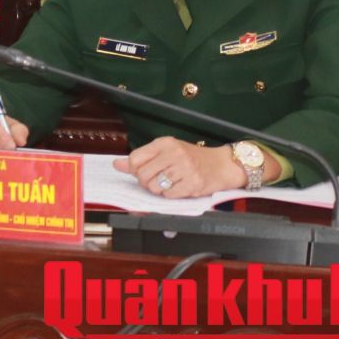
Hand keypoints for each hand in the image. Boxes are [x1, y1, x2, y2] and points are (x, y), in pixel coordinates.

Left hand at [113, 137, 270, 197]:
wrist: (222, 165)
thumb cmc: (192, 157)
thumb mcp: (166, 151)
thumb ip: (142, 158)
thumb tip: (117, 164)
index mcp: (165, 143)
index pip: (135, 159)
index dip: (134, 170)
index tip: (141, 172)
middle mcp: (174, 153)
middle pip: (143, 175)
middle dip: (146, 182)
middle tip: (157, 180)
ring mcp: (185, 169)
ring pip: (155, 187)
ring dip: (159, 190)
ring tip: (170, 183)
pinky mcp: (193, 184)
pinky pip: (169, 195)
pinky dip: (171, 195)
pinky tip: (179, 187)